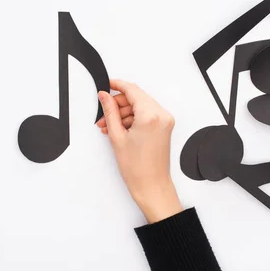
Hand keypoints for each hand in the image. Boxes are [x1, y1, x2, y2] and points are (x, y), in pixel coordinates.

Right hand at [97, 79, 182, 222]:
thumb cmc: (137, 168)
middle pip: (137, 97)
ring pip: (141, 106)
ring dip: (124, 113)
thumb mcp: (117, 136)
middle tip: (104, 113)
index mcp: (151, 115)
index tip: (107, 84)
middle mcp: (162, 115)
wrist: (151, 186)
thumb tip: (105, 96)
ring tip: (108, 126)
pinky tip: (119, 129)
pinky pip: (146, 115)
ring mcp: (165, 121)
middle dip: (118, 104)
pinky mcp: (165, 127)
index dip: (117, 85)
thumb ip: (110, 112)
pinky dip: (133, 119)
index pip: (132, 90)